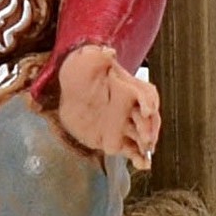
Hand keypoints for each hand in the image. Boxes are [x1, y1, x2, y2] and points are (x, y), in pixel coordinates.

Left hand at [57, 44, 159, 169]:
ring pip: (141, 136)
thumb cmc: (80, 69)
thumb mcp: (86, 57)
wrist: (66, 88)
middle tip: (146, 138)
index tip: (147, 109)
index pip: (145, 93)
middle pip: (147, 118)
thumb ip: (98, 56)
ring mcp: (122, 123)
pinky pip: (129, 149)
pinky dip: (138, 157)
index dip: (148, 101)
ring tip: (147, 154)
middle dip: (149, 128)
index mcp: (127, 86)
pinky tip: (143, 165)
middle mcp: (129, 106)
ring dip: (146, 145)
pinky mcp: (112, 138)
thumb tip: (107, 51)